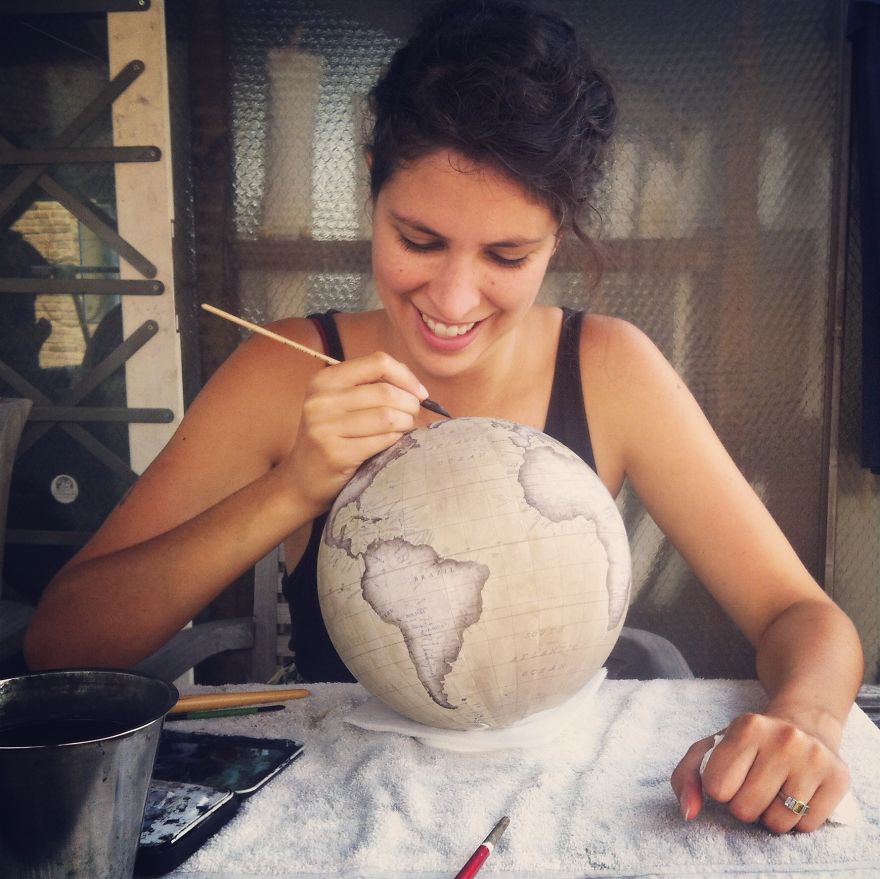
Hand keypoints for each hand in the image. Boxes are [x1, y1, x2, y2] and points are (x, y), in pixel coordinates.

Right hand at [284, 351, 426, 512]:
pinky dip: (395, 440)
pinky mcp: (336, 453)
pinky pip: (382, 440)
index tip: (419, 393)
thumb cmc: (331, 436)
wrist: (303, 478)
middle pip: (386, 392)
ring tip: (403, 428)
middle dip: (410, 404)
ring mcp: (325, 427)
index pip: (378, 362)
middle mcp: (321, 400)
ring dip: (405, 423)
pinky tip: (391, 442)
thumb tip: (415, 386)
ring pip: (387, 417)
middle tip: (413, 415)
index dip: (406, 376)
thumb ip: (370, 387)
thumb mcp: (339, 402)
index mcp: (325, 380)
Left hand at [671, 711, 849, 832]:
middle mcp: (783, 739)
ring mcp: (814, 758)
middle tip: (753, 786)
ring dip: (770, 816)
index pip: (717, 787)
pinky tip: (797, 796)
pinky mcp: (838, 778)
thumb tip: (689, 813)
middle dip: (743, 805)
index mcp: (747, 727)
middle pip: (745, 809)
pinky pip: (807, 827)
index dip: (719, 789)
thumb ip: (686, 777)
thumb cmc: (750, 744)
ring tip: (774, 792)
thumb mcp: (712, 748)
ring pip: (777, 823)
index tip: (730, 776)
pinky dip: (797, 821)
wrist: (804, 723)